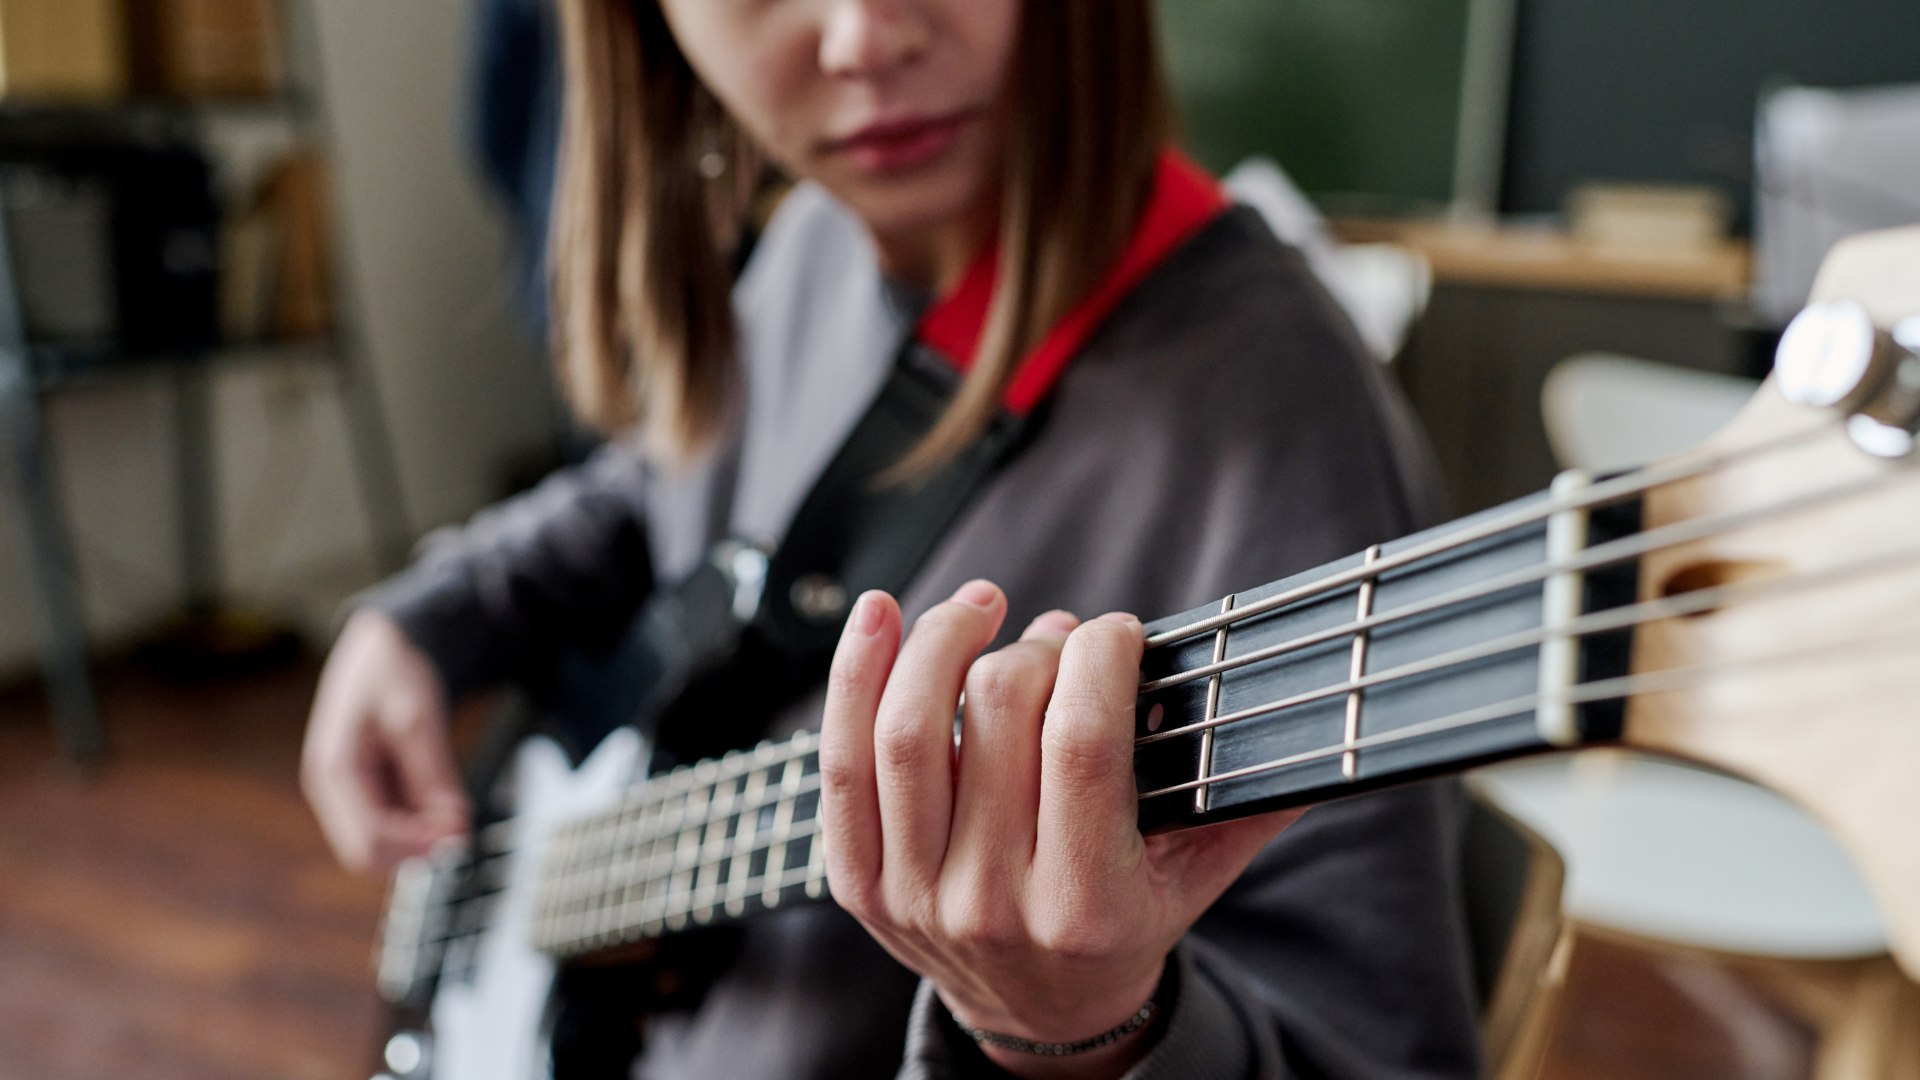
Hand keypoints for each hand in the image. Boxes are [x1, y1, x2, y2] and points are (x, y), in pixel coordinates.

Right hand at [301, 609, 469, 873]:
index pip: (368, 841)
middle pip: (368, 854)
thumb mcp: (418, 719)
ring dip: (417, 836)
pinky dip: (416, 822)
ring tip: (451, 805)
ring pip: (379, 843)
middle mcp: (331, 788)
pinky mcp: (361, 790)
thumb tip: (454, 826)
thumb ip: (434, 775)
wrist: (381, 647)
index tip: (458, 833)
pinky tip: (438, 799)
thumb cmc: (392, 672)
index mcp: (334, 770)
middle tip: (458, 823)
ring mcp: (343, 792)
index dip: (416, 846)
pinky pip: (388, 824)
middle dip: (415, 847)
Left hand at [821, 581, 1302, 1079]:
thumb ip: (1247, 804)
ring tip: (981, 606)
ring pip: (908, 729)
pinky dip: (853, 675)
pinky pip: (840, 762)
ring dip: (942, 639)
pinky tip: (879, 614)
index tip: (1117, 631)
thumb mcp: (1194, 879)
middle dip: (1038, 647)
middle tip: (1062, 638)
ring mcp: (914, 895)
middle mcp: (991, 905)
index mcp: (1084, 906)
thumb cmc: (1120, 926)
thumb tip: (1318, 727)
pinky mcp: (859, 881)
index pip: (1082, 743)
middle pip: (998, 716)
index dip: (1100, 657)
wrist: (1038, 1016)